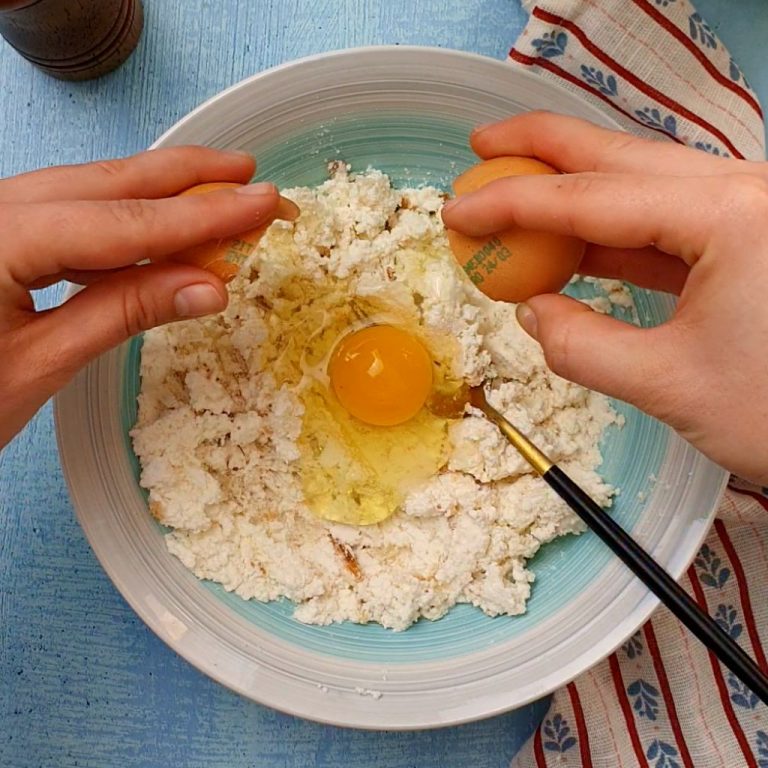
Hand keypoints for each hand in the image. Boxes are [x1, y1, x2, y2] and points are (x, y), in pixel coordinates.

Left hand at [0, 146, 292, 448]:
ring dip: (158, 194)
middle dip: (185, 178)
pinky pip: (72, 217)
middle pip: (106, 183)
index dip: (200, 213)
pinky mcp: (0, 238)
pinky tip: (158, 231)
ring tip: (217, 193)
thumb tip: (209, 287)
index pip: (123, 221)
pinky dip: (124, 224)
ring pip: (89, 192)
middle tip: (250, 176)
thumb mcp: (41, 363)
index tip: (260, 202)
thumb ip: (125, 311)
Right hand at [442, 111, 767, 483]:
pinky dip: (607, 232)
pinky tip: (568, 243)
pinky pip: (660, 224)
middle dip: (544, 146)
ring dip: (572, 185)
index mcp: (727, 215)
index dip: (512, 203)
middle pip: (620, 154)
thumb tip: (529, 313)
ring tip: (514, 185)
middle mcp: (739, 194)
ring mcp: (745, 214)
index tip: (457, 208)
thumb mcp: (671, 386)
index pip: (591, 199)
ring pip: (641, 182)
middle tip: (481, 143)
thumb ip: (583, 346)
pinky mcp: (743, 242)